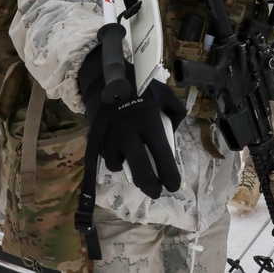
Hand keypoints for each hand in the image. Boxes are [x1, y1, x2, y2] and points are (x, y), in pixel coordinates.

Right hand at [79, 53, 185, 198]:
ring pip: (120, 166)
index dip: (169, 173)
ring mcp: (111, 138)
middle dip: (150, 186)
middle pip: (140, 169)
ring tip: (138, 167)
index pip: (162, 154)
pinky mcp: (97, 140)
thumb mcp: (165, 94)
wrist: (105, 80)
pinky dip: (116, 160)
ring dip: (130, 171)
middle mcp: (129, 133)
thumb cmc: (140, 89)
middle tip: (156, 192)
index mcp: (149, 121)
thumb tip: (175, 132)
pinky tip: (122, 153)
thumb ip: (176, 112)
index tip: (174, 186)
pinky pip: (108, 159)